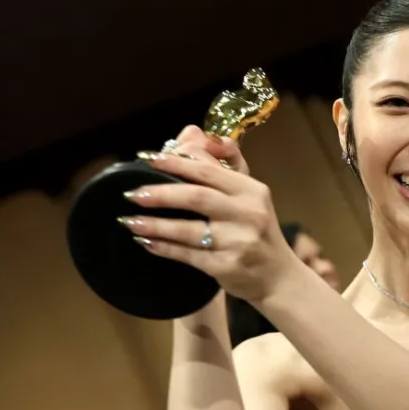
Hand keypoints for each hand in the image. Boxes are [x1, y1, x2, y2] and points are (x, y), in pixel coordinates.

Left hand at [119, 129, 296, 302]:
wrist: (278, 277)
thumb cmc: (256, 230)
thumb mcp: (248, 195)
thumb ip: (220, 163)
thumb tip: (191, 132)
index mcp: (251, 190)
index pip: (207, 170)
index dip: (174, 163)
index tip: (147, 159)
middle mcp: (248, 214)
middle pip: (196, 197)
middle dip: (160, 194)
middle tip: (132, 193)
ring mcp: (239, 242)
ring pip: (188, 230)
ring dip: (155, 225)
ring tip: (130, 221)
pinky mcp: (227, 267)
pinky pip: (188, 255)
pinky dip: (164, 248)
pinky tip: (146, 242)